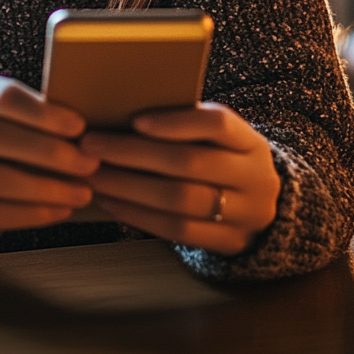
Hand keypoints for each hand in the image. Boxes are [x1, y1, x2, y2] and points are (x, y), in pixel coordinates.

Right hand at [0, 67, 99, 232]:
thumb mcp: (6, 99)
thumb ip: (35, 106)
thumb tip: (85, 129)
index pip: (2, 97)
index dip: (43, 113)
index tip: (79, 127)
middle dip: (49, 153)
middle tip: (88, 163)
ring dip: (44, 189)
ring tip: (82, 192)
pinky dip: (26, 214)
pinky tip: (59, 210)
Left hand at [80, 102, 280, 255]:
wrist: (262, 207)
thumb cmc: (223, 160)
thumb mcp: (220, 140)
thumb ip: (188, 125)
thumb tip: (123, 110)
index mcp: (250, 142)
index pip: (217, 125)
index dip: (176, 122)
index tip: (135, 120)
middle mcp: (254, 177)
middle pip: (190, 163)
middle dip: (134, 154)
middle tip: (91, 146)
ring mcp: (245, 214)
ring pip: (180, 200)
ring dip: (129, 187)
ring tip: (94, 176)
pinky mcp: (228, 243)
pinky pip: (178, 231)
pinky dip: (138, 215)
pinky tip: (110, 202)